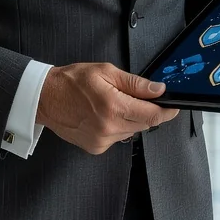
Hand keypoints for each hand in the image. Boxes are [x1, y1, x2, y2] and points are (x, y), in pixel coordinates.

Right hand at [36, 63, 179, 154]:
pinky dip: (117, 127)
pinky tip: (104, 115)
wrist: (46, 98)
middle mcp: (109, 127)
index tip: (174, 107)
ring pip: (131, 131)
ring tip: (112, 103)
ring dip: (130, 118)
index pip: (152, 115)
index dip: (167, 112)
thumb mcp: (106, 72)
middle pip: (144, 124)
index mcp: (113, 106)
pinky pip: (118, 137)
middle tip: (134, 97)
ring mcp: (102, 140)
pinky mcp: (96, 147)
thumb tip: (157, 90)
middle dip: (145, 111)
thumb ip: (135, 83)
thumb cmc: (71, 82)